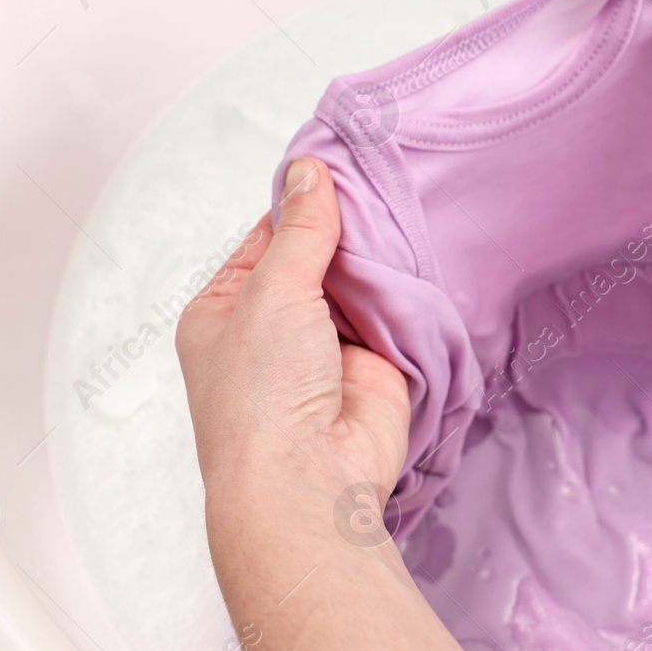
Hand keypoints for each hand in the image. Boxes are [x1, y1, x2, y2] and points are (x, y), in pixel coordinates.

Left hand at [175, 157, 409, 506]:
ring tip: (411, 211)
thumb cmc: (261, 397)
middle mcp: (274, 328)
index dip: (303, 205)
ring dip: (380, 263)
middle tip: (386, 183)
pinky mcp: (375, 368)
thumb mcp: (272, 292)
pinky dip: (408, 295)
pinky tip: (426, 258)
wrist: (309, 483)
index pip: (267, 238)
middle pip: (318, 259)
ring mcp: (326, 350)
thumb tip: (311, 171)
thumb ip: (301, 230)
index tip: (342, 167)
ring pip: (360, 286)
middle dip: (349, 232)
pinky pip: (395, 318)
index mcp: (225, 309)